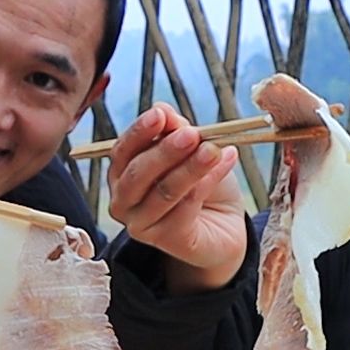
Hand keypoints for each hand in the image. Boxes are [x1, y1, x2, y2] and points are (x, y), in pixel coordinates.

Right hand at [106, 103, 248, 293]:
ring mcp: (141, 224)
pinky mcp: (166, 240)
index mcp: (123, 174)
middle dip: (165, 151)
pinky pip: (187, 207)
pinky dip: (208, 182)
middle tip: (192, 134)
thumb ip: (175, 131)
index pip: (123, 150)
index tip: (160, 114)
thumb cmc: (202, 184)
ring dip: (191, 167)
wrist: (224, 224)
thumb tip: (162, 110)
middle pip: (138, 173)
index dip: (139, 132)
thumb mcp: (190, 150)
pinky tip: (227, 162)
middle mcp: (123, 201)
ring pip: (164, 191)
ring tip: (214, 149)